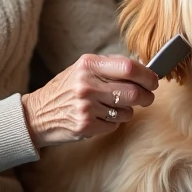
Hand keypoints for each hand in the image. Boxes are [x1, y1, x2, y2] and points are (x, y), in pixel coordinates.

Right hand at [22, 54, 158, 146]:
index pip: (129, 67)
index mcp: (88, 65)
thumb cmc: (65, 89)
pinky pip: (115, 124)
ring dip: (128, 110)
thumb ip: (110, 67)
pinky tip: (100, 117)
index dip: (147, 75)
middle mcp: (87, 84)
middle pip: (134, 92)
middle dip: (147, 96)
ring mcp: (86, 107)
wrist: (38, 114)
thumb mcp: (82, 69)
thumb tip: (144, 68)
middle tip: (147, 97)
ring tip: (113, 106)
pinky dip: (114, 122)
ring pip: (127, 111)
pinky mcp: (86, 126)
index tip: (154, 80)